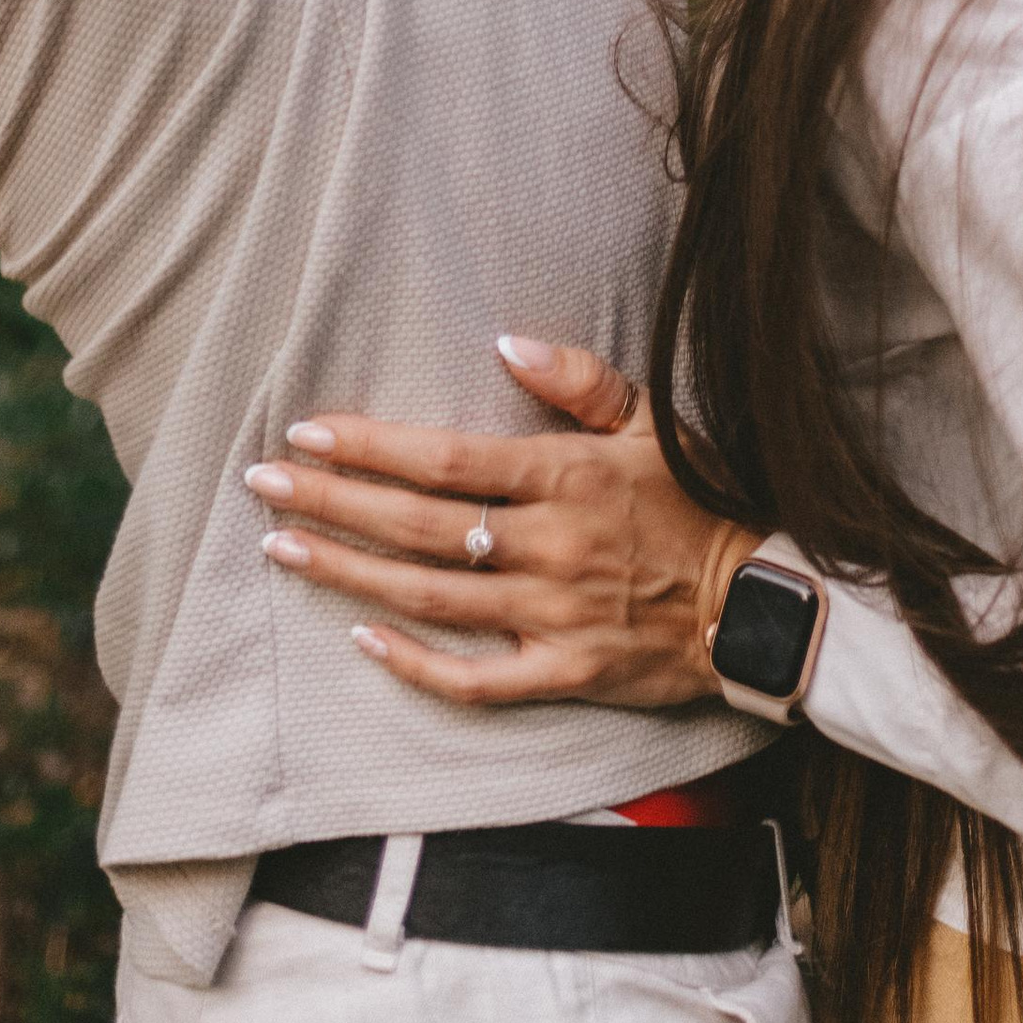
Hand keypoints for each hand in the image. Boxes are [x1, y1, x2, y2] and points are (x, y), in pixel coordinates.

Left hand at [247, 335, 761, 709]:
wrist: (761, 604)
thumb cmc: (702, 501)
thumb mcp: (652, 421)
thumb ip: (578, 379)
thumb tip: (505, 341)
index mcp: (568, 476)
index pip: (447, 459)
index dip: (371, 446)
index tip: (307, 429)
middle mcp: (551, 545)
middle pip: (419, 525)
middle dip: (334, 500)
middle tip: (261, 484)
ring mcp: (554, 614)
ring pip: (430, 598)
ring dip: (350, 574)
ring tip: (283, 550)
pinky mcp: (563, 673)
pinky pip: (476, 680)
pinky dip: (416, 666)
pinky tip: (362, 642)